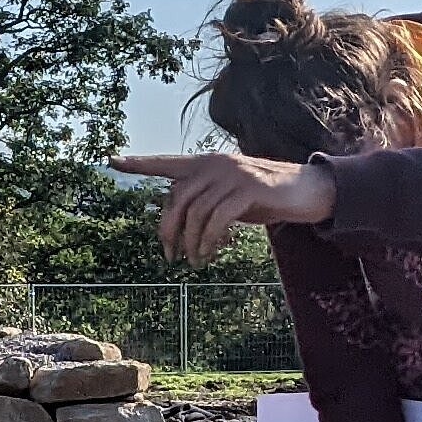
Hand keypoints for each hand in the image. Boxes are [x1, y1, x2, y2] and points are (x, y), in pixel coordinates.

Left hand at [111, 153, 336, 263]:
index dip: (140, 163)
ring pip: (196, 212)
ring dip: (191, 243)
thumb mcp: (229, 196)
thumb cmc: (265, 196)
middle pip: (177, 199)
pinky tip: (208, 255)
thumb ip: (204, 200)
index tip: (112, 159)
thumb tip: (177, 224)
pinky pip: (218, 219)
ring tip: (194, 262)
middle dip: (169, 231)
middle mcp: (216, 164)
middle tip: (170, 256)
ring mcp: (233, 175)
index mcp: (207, 163)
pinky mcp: (250, 190)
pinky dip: (208, 241)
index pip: (167, 162)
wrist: (308, 190)